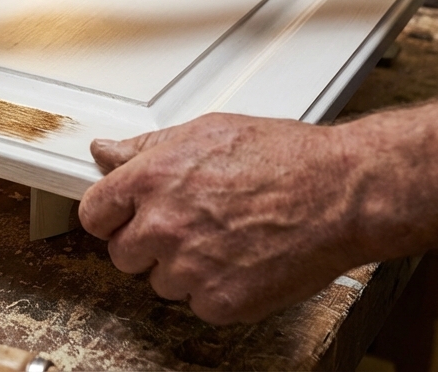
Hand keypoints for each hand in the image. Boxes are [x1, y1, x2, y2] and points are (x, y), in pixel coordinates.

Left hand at [78, 113, 365, 323]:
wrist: (342, 193)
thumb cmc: (285, 157)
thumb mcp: (206, 133)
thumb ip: (147, 149)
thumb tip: (105, 152)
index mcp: (152, 179)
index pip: (94, 213)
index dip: (111, 216)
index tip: (125, 218)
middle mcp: (163, 225)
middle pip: (123, 254)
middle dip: (149, 243)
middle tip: (190, 226)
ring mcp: (190, 268)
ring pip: (161, 282)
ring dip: (184, 269)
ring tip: (226, 239)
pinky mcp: (220, 301)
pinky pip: (197, 305)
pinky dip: (217, 291)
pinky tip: (242, 261)